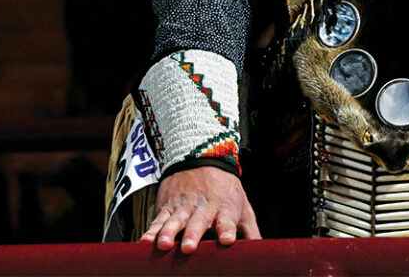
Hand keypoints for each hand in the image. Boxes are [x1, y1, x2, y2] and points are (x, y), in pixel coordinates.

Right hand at [141, 166, 259, 252]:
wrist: (200, 155)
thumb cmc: (225, 189)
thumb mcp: (243, 206)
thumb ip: (251, 231)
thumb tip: (263, 252)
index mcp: (225, 208)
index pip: (227, 220)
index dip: (227, 229)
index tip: (227, 239)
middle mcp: (203, 208)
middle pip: (198, 223)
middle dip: (192, 234)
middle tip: (188, 248)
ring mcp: (183, 206)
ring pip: (174, 221)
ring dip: (168, 233)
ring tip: (163, 245)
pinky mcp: (167, 206)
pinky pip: (158, 219)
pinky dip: (151, 230)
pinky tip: (145, 242)